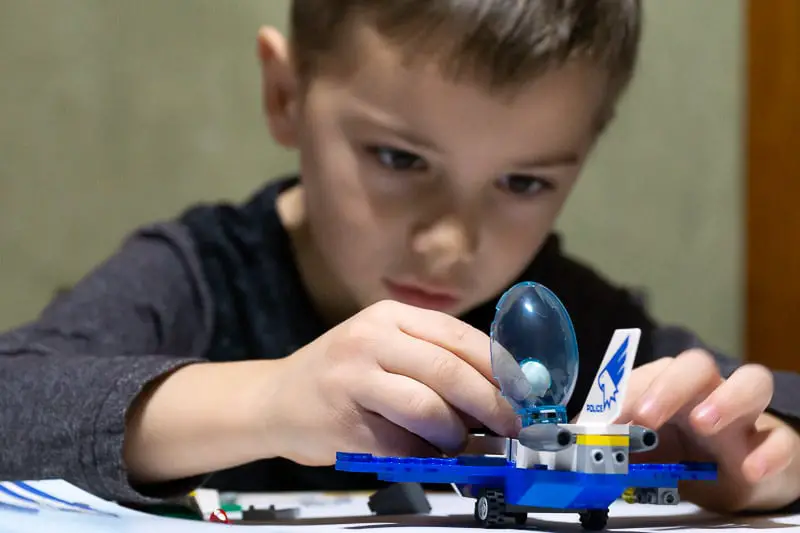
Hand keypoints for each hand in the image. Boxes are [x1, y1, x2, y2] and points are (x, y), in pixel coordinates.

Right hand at [261, 300, 517, 465]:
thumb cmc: (339, 374)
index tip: (523, 391)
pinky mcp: (343, 423)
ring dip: (456, 434)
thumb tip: (500, 388)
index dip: (498, 367)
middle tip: (510, 425)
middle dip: (490, 404)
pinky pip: (402, 445)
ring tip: (460, 442)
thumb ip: (432, 357)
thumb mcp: (382, 345)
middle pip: (447, 370)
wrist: (273, 399)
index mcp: (388, 316)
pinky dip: (426, 456)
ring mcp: (352, 380)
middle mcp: (369, 340)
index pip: (458, 336)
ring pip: (428, 409)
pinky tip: (428, 455)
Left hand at [619, 350, 799, 512]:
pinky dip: (769, 453)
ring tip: (703, 424)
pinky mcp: (775, 443)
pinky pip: (782, 438)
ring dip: (726, 398)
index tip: (609, 421)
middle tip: (646, 417)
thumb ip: (614, 440)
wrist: (736, 478)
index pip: (650, 374)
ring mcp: (746, 415)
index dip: (628, 393)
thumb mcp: (644, 448)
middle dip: (669, 386)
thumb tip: (578, 437)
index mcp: (672, 388)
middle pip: (696, 365)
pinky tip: (750, 469)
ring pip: (752, 380)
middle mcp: (709, 392)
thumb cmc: (684, 452)